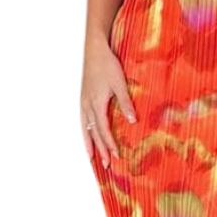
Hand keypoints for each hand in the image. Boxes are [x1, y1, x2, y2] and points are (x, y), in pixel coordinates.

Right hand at [81, 36, 136, 166]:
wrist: (94, 50)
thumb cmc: (108, 65)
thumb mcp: (120, 83)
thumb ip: (126, 103)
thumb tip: (133, 122)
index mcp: (96, 104)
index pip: (104, 130)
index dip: (110, 144)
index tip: (117, 156)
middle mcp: (87, 106)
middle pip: (93, 133)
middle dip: (100, 150)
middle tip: (105, 165)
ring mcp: (83, 103)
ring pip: (85, 129)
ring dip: (89, 144)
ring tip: (91, 157)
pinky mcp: (83, 99)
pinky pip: (83, 121)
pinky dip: (85, 132)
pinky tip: (88, 136)